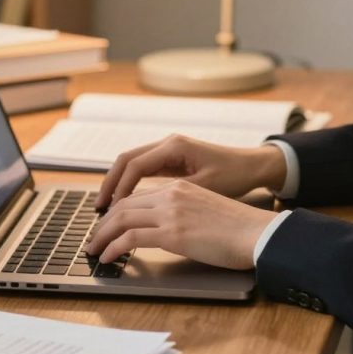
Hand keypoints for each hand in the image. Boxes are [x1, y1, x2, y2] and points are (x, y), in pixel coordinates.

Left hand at [86, 179, 278, 269]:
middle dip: (103, 224)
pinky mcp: (173, 233)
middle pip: (124, 205)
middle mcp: (171, 194)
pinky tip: (109, 258)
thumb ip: (184, 213)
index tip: (108, 226)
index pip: (138, 196)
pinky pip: (131, 238)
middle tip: (93, 240)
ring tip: (94, 250)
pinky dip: (114, 248)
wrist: (258, 233)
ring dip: (103, 236)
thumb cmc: (240, 229)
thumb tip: (167, 230)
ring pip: (121, 219)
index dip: (118, 212)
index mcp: (180, 187)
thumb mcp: (206, 210)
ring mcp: (171, 212)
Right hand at [96, 135, 286, 208]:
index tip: (111, 209)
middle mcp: (167, 144)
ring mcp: (168, 150)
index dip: (120, 188)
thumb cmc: (234, 176)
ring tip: (107, 206)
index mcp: (174, 147)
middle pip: (126, 160)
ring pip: (132, 163)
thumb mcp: (204, 188)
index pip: (135, 165)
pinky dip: (131, 183)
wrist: (253, 166)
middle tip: (98, 206)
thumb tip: (146, 209)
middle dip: (110, 183)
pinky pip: (143, 169)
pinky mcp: (172, 159)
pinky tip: (126, 201)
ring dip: (118, 183)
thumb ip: (174, 195)